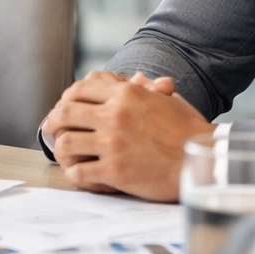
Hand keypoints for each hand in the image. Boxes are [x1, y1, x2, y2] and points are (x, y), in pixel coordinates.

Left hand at [40, 70, 212, 201]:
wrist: (204, 160)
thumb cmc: (188, 130)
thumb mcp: (167, 100)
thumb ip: (144, 89)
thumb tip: (134, 78)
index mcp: (126, 93)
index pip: (81, 88)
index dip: (67, 97)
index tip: (63, 107)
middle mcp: (115, 115)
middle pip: (65, 113)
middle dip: (53, 121)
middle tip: (51, 129)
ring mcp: (113, 144)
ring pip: (66, 143)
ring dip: (62, 150)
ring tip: (66, 155)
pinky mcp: (115, 171)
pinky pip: (79, 173)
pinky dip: (75, 175)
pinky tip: (82, 175)